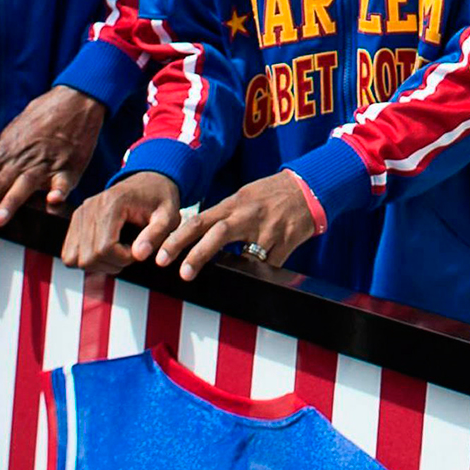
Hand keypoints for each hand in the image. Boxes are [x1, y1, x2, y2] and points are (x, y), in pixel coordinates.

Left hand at [0, 85, 106, 251]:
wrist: (75, 99)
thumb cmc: (41, 117)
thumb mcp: (11, 134)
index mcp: (0, 155)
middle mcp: (17, 161)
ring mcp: (43, 164)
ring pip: (22, 185)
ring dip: (9, 203)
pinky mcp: (69, 166)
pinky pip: (63, 181)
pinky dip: (58, 191)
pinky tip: (53, 201)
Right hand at [60, 172, 180, 272]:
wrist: (148, 182)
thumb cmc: (160, 199)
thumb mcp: (169, 215)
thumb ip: (156, 235)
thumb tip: (139, 255)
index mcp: (112, 204)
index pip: (105, 249)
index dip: (123, 259)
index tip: (139, 250)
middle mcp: (90, 207)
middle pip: (87, 257)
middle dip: (111, 264)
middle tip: (130, 253)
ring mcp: (79, 213)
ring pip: (73, 258)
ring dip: (97, 264)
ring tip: (118, 252)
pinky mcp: (76, 220)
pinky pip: (69, 253)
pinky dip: (86, 259)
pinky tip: (107, 251)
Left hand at [152, 173, 321, 279]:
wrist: (308, 187)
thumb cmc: (270, 195)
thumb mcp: (243, 198)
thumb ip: (222, 217)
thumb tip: (197, 238)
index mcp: (233, 204)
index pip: (199, 221)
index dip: (178, 239)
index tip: (161, 255)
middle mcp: (247, 215)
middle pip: (216, 233)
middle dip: (194, 253)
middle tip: (178, 272)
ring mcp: (267, 230)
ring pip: (244, 254)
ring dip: (227, 269)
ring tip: (215, 281)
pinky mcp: (285, 242)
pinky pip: (268, 266)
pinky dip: (257, 274)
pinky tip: (249, 280)